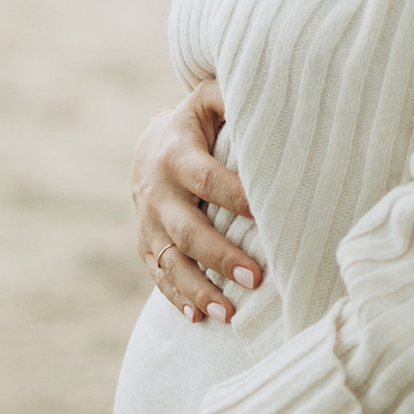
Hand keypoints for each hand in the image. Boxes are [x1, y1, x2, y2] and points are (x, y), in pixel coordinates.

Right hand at [131, 76, 260, 322]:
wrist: (150, 145)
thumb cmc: (197, 122)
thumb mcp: (208, 99)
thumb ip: (230, 96)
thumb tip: (268, 94)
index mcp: (175, 153)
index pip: (205, 178)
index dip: (233, 195)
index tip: (264, 213)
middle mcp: (157, 191)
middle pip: (187, 229)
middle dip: (220, 255)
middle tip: (256, 277)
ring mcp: (148, 222)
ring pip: (170, 261)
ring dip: (199, 289)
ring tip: (229, 312)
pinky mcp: (146, 244)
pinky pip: (158, 275)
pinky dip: (176, 298)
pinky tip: (200, 318)